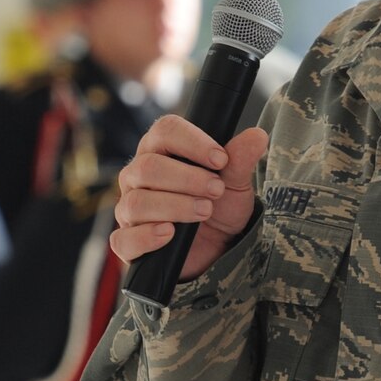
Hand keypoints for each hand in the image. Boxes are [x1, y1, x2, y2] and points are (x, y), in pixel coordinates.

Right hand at [110, 119, 269, 281]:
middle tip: (216, 190)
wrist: (216, 249)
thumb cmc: (219, 208)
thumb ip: (240, 160)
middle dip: (187, 178)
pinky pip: (123, 239)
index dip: (192, 142)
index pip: (165, 131)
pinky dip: (146, 236)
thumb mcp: (235, 184)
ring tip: (204, 211)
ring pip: (137, 202)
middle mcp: (138, 176)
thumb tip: (257, 136)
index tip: (220, 159)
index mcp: (160, 151)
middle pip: (148, 167)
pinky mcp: (127, 242)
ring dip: (175, 206)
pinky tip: (169, 234)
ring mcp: (128, 209)